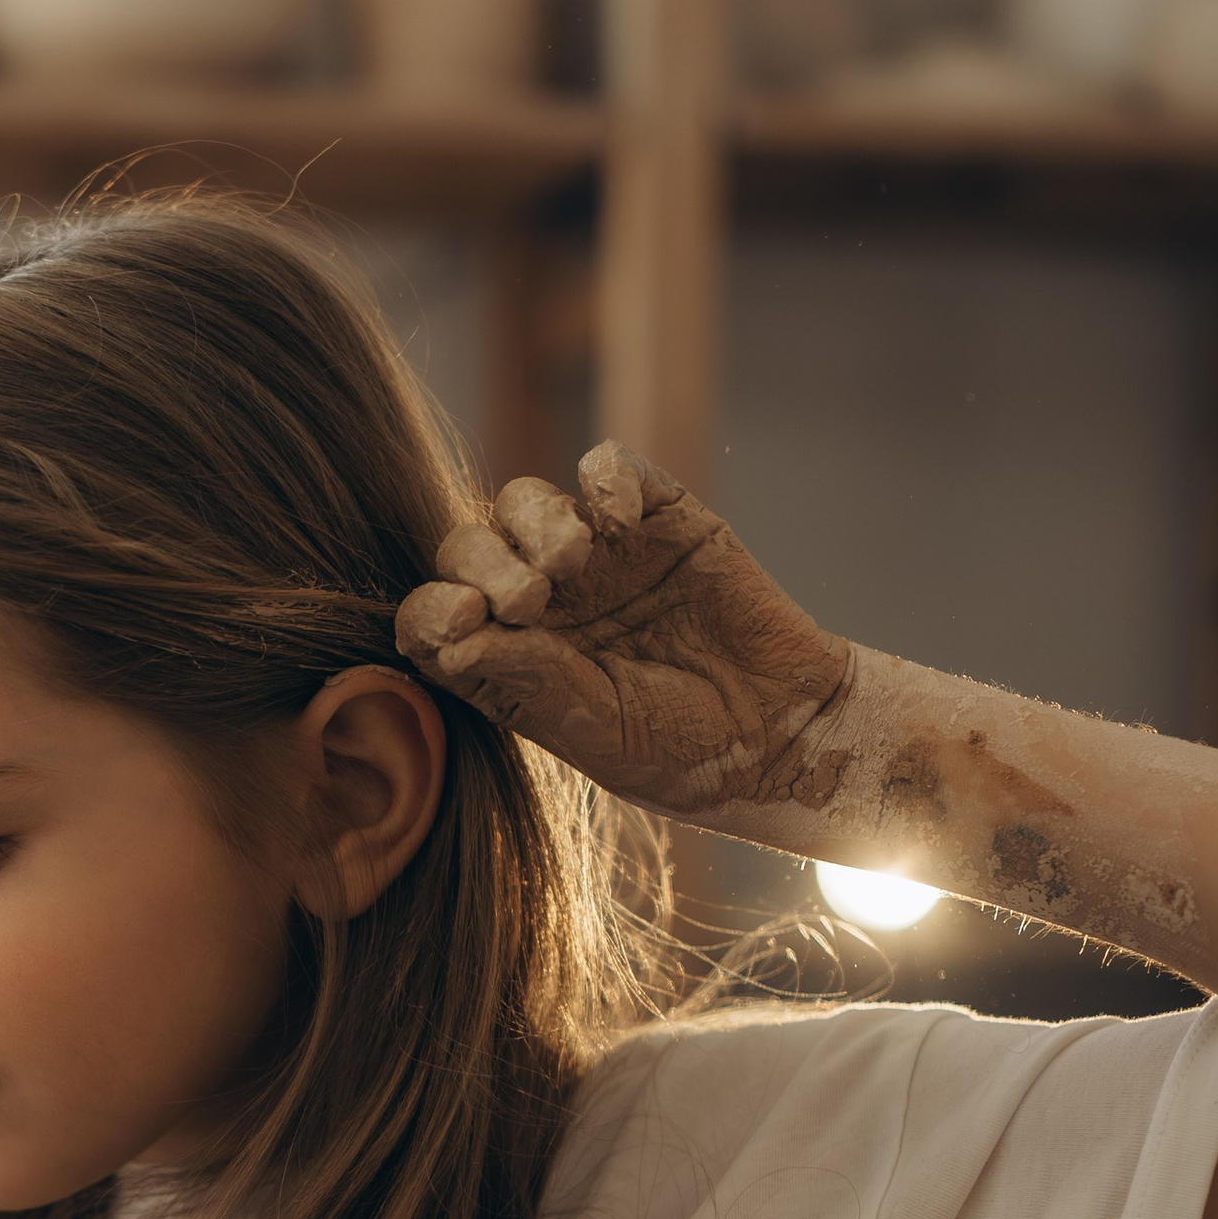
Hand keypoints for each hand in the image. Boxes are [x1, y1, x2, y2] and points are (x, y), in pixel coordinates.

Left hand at [396, 443, 852, 816]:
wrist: (785, 728)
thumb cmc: (685, 749)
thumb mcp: (599, 731)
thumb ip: (527, 682)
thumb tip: (451, 644)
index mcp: (510, 660)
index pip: (437, 617)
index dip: (432, 609)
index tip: (460, 618)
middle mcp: (542, 601)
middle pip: (469, 547)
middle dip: (482, 563)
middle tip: (529, 600)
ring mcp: (597, 554)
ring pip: (524, 500)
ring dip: (536, 523)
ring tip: (572, 564)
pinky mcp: (657, 516)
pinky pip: (608, 468)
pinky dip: (606, 479)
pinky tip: (626, 520)